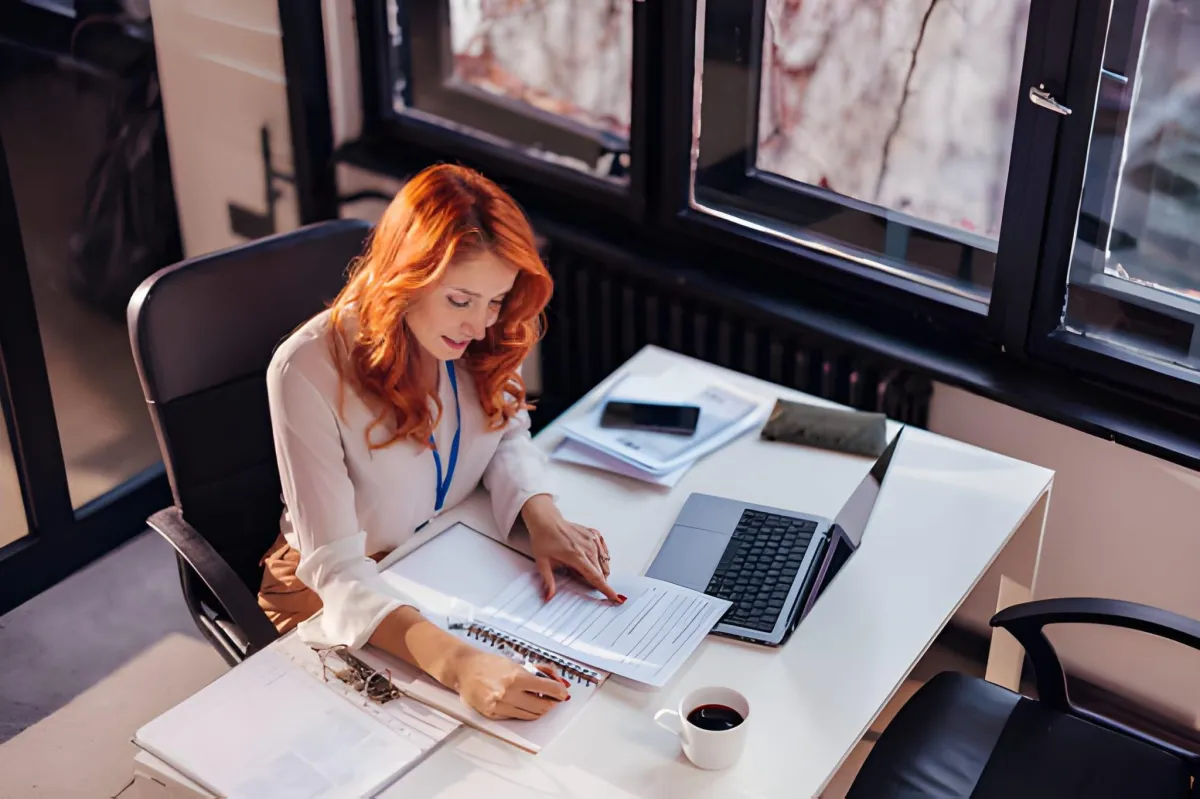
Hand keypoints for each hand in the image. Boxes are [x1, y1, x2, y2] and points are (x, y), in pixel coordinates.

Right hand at [448, 646, 569, 719]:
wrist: (465, 669)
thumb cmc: (489, 664)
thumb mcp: (515, 663)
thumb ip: (536, 673)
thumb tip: (555, 681)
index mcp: (516, 678)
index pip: (548, 689)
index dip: (559, 692)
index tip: (562, 692)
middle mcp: (508, 694)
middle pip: (542, 706)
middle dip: (551, 703)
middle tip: (553, 699)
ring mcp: (500, 707)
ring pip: (530, 715)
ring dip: (539, 709)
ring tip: (538, 701)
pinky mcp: (493, 715)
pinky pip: (515, 717)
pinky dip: (523, 712)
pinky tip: (522, 703)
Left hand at [521, 494, 621, 602]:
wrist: (546, 520)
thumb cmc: (544, 538)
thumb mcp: (542, 562)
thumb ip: (549, 581)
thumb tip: (549, 596)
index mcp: (576, 556)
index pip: (595, 577)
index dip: (606, 588)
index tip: (615, 597)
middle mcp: (588, 547)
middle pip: (601, 572)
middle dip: (595, 579)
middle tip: (577, 573)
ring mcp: (592, 539)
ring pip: (603, 562)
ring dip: (597, 569)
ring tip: (580, 563)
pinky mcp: (594, 534)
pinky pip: (604, 551)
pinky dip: (601, 557)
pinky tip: (592, 557)